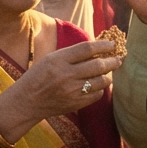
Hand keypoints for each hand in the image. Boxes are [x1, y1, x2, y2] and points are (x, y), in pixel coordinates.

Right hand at [6, 37, 123, 131]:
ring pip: (101, 81)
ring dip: (107, 75)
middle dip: (112, 61)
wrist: (27, 101)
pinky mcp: (75, 104)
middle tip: (119, 58)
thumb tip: (96, 48)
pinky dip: (100, 89)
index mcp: (58, 60)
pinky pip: (97, 94)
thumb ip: (71, 54)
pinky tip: (97, 85)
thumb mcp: (50, 59)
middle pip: (98, 65)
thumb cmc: (38, 76)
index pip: (87, 49)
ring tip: (108, 72)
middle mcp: (66, 75)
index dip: (103, 45)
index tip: (112, 44)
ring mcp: (71, 91)